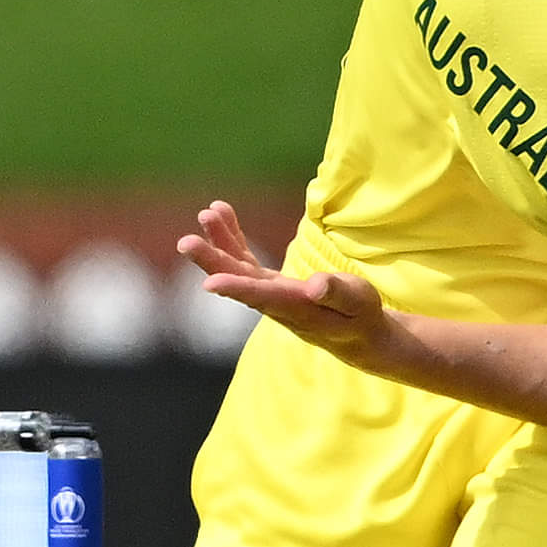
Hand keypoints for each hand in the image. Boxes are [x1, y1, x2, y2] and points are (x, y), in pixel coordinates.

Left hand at [176, 200, 392, 357]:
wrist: (354, 334)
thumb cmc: (360, 316)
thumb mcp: (358, 302)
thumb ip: (338, 293)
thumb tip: (314, 285)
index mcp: (296, 308)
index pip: (262, 298)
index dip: (237, 289)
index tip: (209, 283)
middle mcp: (274, 303)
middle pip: (237, 280)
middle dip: (212, 260)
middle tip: (186, 242)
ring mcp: (267, 293)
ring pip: (235, 266)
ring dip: (218, 241)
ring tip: (205, 213)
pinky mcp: (267, 284)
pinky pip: (243, 258)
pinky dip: (231, 236)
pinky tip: (219, 212)